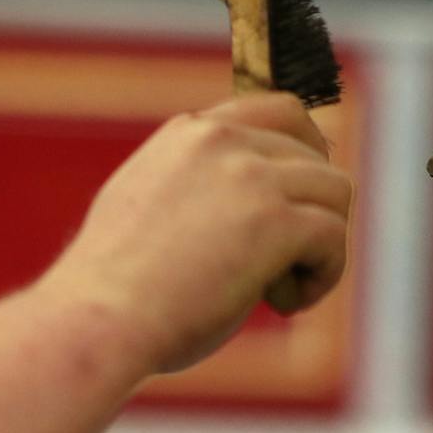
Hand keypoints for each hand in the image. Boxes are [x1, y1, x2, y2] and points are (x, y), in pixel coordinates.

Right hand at [36, 91, 350, 373]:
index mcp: (187, 135)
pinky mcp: (275, 220)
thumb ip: (195, 194)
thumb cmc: (113, 293)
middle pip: (315, 157)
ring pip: (335, 193)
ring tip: (280, 291)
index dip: (305, 152)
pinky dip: (322, 275)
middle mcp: (220, 141)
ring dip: (320, 245)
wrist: (98, 320)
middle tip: (279, 266)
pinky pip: (334, 236)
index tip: (301, 198)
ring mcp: (249, 176)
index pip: (278, 112)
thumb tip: (248, 217)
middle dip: (309, 211)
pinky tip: (285, 304)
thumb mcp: (148, 214)